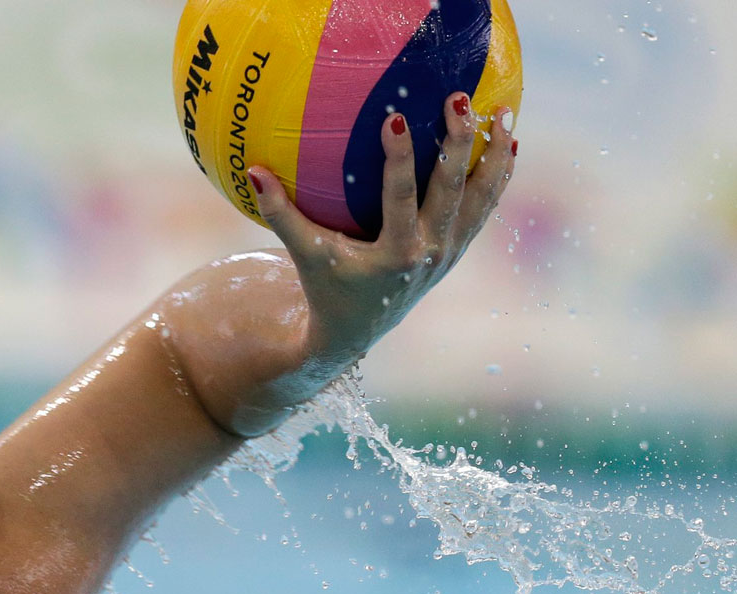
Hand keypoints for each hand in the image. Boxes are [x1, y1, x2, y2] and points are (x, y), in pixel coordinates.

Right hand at [249, 92, 517, 364]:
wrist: (357, 330)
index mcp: (393, 255)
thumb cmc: (327, 286)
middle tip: (459, 98)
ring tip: (505, 112)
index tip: (396, 118)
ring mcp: (449, 252)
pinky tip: (508, 143)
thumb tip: (251, 171)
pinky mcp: (457, 249)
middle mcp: (429, 253)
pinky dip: (498, 177)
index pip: (399, 199)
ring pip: (480, 198)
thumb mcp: (305, 253)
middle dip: (457, 143)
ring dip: (493, 155)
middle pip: (451, 191)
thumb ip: (280, 214)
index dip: (399, 159)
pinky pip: (484, 207)